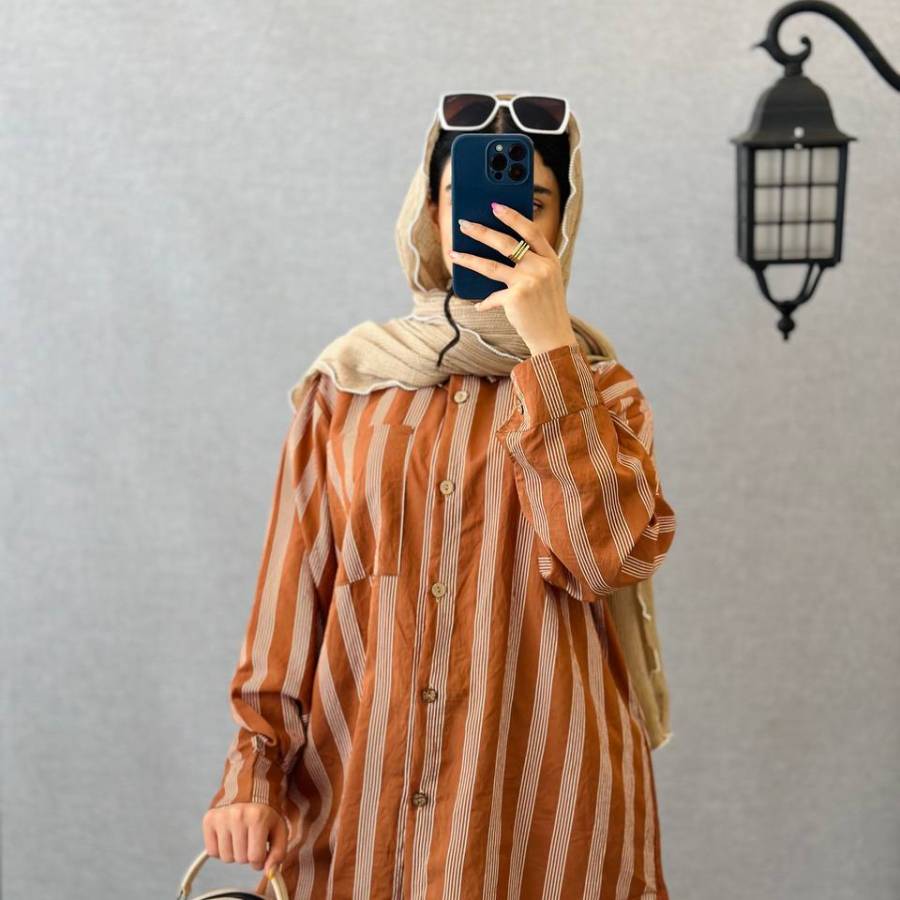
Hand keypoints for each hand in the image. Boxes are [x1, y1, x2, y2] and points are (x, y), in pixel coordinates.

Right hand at [202, 803, 286, 876]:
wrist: (250, 786)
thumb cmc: (265, 811)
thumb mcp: (279, 828)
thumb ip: (278, 852)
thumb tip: (269, 872)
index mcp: (258, 817)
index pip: (255, 858)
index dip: (259, 861)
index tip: (261, 851)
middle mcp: (238, 816)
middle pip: (240, 859)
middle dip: (247, 855)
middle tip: (251, 840)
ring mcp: (221, 817)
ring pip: (225, 858)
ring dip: (234, 853)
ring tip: (240, 837)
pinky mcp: (209, 819)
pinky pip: (212, 851)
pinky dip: (220, 849)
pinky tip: (229, 835)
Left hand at [450, 202, 576, 355]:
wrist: (554, 338)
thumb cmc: (547, 308)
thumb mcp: (547, 281)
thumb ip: (531, 264)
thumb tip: (499, 250)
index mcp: (550, 259)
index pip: (531, 231)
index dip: (512, 216)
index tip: (495, 205)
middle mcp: (541, 267)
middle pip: (506, 243)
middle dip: (482, 231)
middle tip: (464, 223)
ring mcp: (528, 282)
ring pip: (491, 266)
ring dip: (469, 258)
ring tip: (453, 252)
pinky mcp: (516, 298)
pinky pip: (492, 296)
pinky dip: (484, 303)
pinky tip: (478, 305)